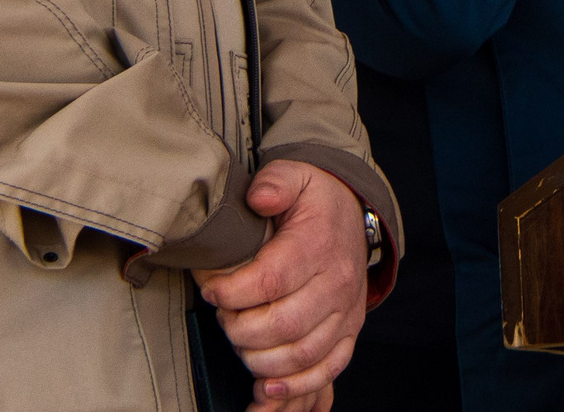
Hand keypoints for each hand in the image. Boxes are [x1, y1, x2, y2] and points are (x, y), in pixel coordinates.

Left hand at [195, 160, 367, 408]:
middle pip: (284, 325)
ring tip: (239, 344)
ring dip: (261, 360)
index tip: (210, 290)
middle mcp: (338, 282)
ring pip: (302, 354)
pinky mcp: (350, 330)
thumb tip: (258, 197)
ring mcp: (347, 311)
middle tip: (223, 318)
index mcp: (318, 245)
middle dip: (241, 330)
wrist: (353, 207)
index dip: (232, 292)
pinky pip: (328, 369)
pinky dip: (297, 387)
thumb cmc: (315, 197)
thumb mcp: (294, 173)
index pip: (271, 280)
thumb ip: (274, 181)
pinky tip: (267, 389)